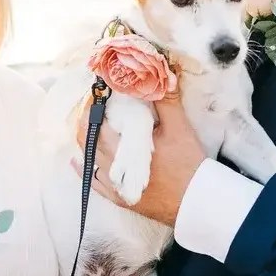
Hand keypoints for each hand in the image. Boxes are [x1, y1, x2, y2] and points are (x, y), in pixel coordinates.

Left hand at [74, 91, 205, 226]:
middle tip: (96, 104)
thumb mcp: (179, 128)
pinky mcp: (121, 198)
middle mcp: (113, 168)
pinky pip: (95, 183)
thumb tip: (163, 72)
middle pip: (91, 139)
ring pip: (91, 159)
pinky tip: (79, 162)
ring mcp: (115, 185)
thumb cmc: (188, 165)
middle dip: (90, 120)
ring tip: (90, 125)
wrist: (196, 203)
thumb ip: (167, 100)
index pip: (98, 122)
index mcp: (124, 148)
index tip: (98, 91)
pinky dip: (86, 169)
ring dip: (89, 141)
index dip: (95, 105)